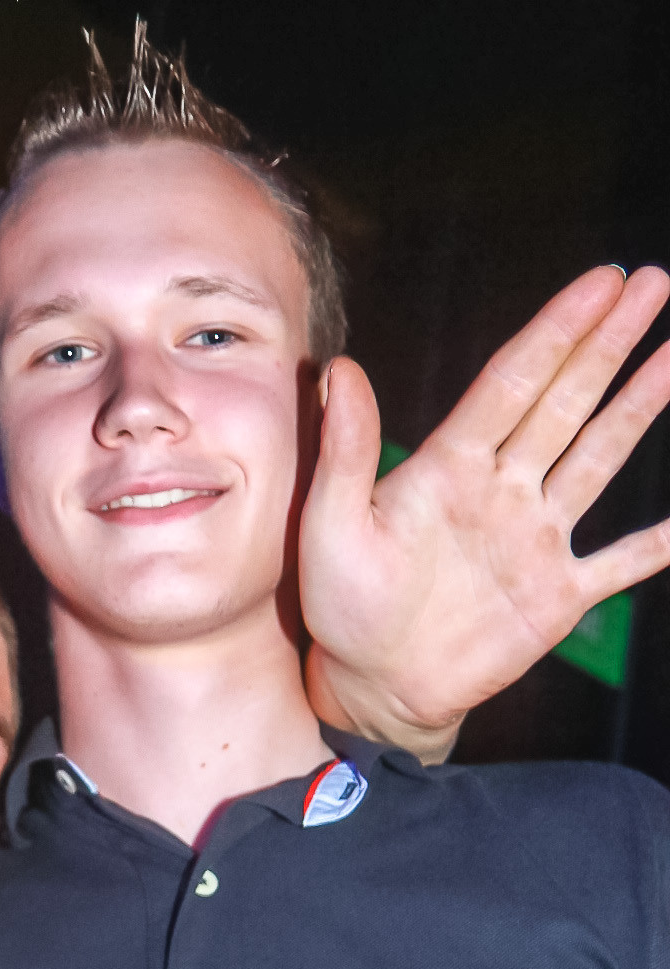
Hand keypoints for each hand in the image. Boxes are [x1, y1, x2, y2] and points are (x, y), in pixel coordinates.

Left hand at [301, 265, 669, 759]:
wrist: (374, 687)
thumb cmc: (342, 605)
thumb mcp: (331, 527)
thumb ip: (345, 453)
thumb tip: (339, 369)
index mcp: (449, 467)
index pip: (512, 382)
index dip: (557, 330)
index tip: (601, 280)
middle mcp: (501, 491)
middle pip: (565, 401)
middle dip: (609, 342)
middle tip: (653, 282)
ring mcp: (535, 540)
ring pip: (599, 459)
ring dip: (639, 406)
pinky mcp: (557, 596)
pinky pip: (622, 563)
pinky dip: (657, 544)